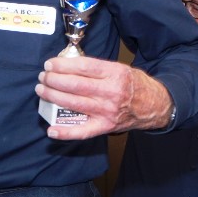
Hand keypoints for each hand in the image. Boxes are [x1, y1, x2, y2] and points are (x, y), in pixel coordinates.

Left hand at [35, 56, 173, 139]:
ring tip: (42, 90)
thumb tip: (68, 65)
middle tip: (43, 76)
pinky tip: (51, 130)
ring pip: (74, 104)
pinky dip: (65, 132)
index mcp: (114, 74)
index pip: (82, 67)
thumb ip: (97, 68)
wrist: (155, 105)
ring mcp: (107, 111)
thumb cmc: (135, 84)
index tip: (50, 64)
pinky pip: (82, 132)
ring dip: (53, 96)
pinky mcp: (105, 127)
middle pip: (75, 85)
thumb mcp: (120, 68)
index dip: (62, 65)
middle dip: (53, 79)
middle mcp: (110, 92)